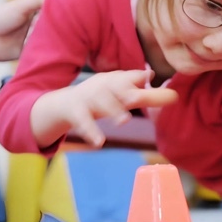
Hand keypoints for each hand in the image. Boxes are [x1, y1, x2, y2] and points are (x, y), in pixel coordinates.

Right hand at [30, 69, 178, 147]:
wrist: (60, 104)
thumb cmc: (95, 97)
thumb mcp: (116, 91)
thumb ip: (139, 88)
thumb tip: (161, 82)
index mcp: (114, 81)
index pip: (129, 78)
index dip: (140, 78)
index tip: (155, 81)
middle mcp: (102, 87)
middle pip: (117, 88)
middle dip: (130, 91)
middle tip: (141, 98)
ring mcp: (87, 99)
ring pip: (100, 102)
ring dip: (112, 109)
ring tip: (124, 121)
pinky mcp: (75, 112)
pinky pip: (83, 121)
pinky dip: (90, 131)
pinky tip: (99, 142)